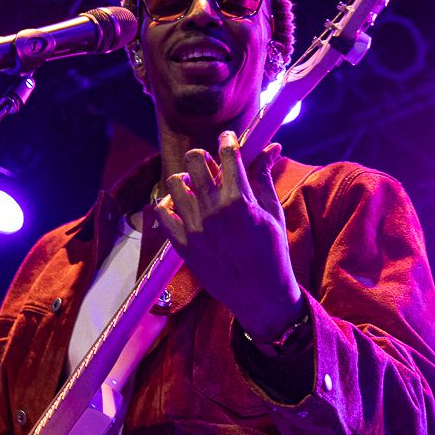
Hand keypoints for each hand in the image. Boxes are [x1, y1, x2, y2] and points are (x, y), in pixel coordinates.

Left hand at [155, 131, 302, 341]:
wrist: (261, 296)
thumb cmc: (272, 253)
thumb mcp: (273, 212)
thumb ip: (264, 177)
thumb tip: (271, 147)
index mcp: (240, 201)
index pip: (227, 154)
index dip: (227, 140)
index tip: (227, 138)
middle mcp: (214, 212)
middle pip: (195, 162)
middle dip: (202, 156)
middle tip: (209, 164)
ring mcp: (195, 229)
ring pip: (174, 184)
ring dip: (184, 180)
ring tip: (194, 187)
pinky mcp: (183, 246)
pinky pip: (162, 215)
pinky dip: (168, 206)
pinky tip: (180, 207)